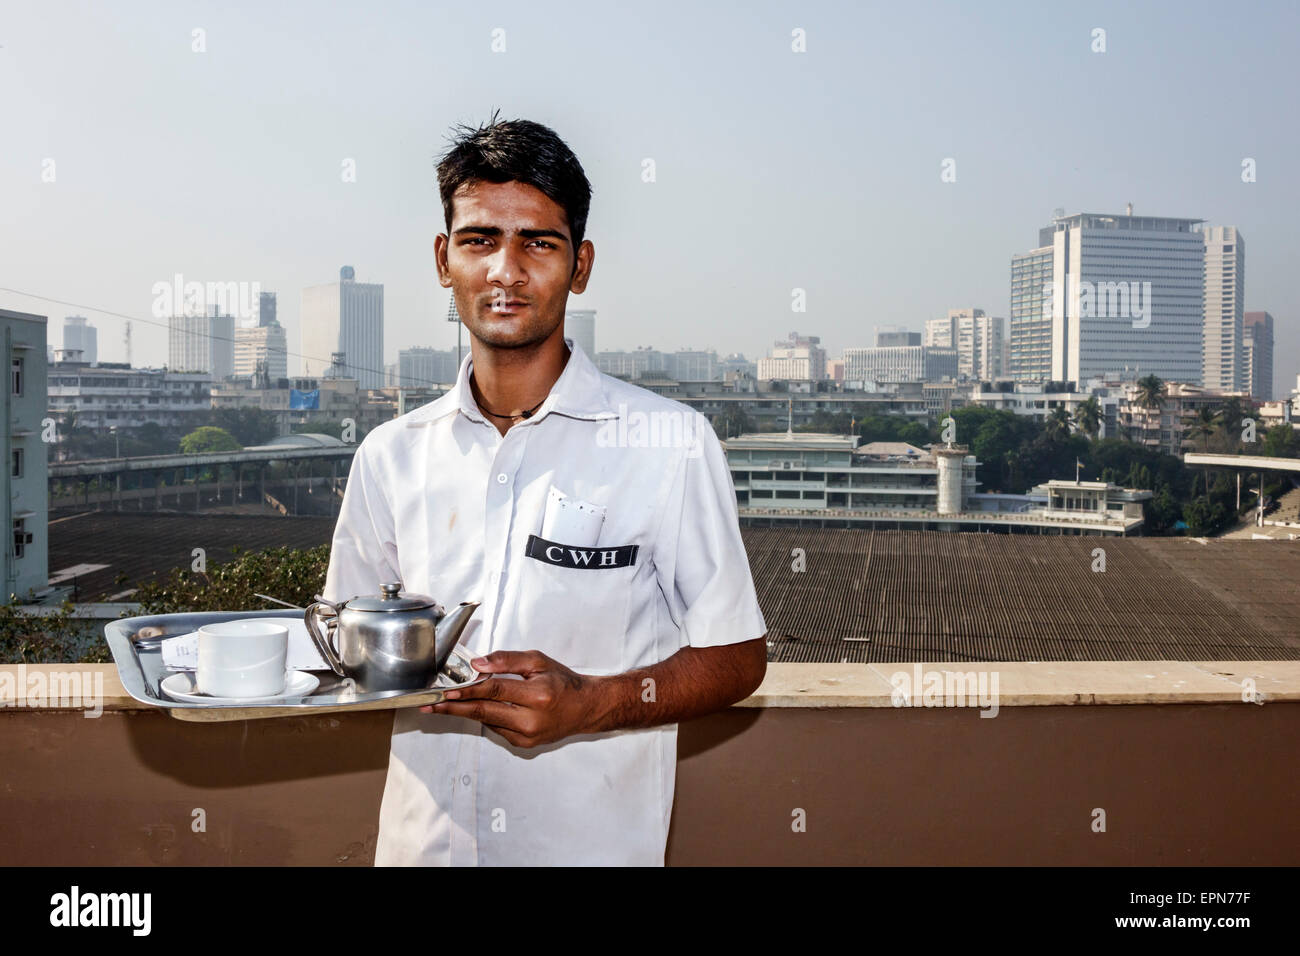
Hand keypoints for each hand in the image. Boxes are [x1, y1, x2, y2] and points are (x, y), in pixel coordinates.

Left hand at [418, 650, 604, 747]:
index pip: (494, 691)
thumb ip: (507, 660)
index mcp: (537, 695)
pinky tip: (482, 708)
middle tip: (431, 704)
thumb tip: (478, 665)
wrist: (585, 708)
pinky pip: (497, 729)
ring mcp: (527, 736)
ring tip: (445, 703)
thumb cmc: (563, 682)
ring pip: (487, 722)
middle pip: (484, 712)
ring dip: (466, 712)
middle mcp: (532, 720)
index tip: (445, 690)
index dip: (467, 690)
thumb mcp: (538, 661)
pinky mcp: (524, 744)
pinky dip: (486, 717)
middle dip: (454, 707)